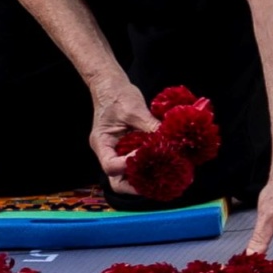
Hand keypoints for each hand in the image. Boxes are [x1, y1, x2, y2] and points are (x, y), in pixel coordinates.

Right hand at [88, 79, 157, 194]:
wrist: (111, 86)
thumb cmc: (118, 96)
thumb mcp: (135, 109)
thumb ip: (150, 125)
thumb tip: (170, 140)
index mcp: (102, 143)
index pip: (111, 166)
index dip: (129, 166)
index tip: (146, 156)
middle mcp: (108, 152)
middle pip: (116, 180)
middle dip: (136, 185)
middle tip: (159, 183)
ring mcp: (117, 153)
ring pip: (127, 176)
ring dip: (144, 180)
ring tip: (165, 178)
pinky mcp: (127, 150)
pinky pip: (136, 165)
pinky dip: (148, 169)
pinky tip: (164, 166)